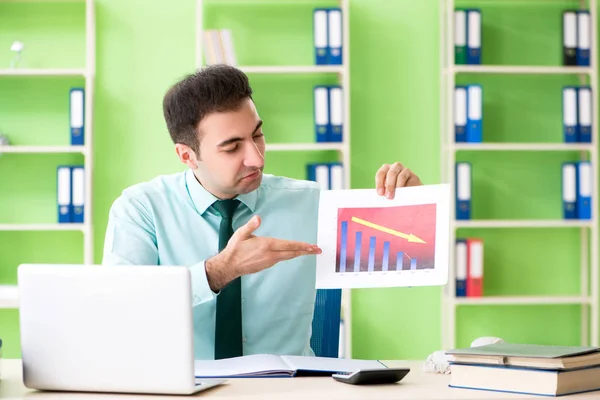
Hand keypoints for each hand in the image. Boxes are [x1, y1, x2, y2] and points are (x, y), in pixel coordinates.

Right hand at [205, 215, 320, 290]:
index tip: (312, 246)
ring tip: (308, 251)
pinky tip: (292, 253)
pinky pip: (281, 259)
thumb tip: (258, 218)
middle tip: (317, 250)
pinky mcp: (266, 265)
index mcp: (266, 245)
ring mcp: (269, 261)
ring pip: (288, 257)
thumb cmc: (235, 249)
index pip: (288, 245)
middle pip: (292, 253)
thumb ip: (251, 226)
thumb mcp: (241, 234)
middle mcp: (270, 255)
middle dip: (306, 251)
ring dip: (299, 253)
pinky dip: (290, 256)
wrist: (229, 266)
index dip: (302, 246)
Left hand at [375, 162, 422, 198]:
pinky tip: (406, 194)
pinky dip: (407, 188)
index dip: (379, 183)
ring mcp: (406, 171)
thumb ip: (384, 191)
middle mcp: (396, 167)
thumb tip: (383, 195)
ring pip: (402, 176)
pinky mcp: (414, 177)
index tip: (380, 193)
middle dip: (389, 185)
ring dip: (398, 187)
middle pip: (391, 173)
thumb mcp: (388, 190)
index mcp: (386, 169)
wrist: (410, 194)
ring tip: (397, 196)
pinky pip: (411, 182)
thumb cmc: (394, 192)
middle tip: (389, 196)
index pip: (381, 174)